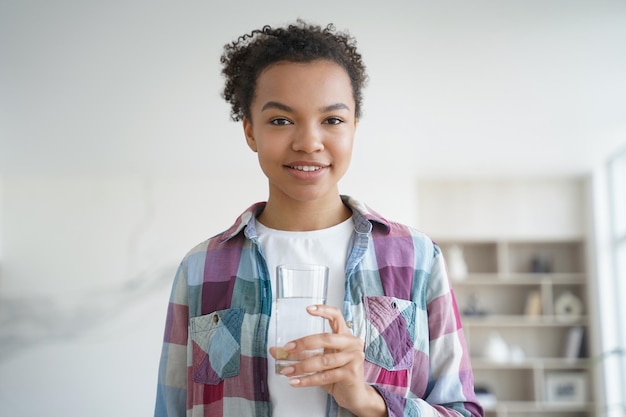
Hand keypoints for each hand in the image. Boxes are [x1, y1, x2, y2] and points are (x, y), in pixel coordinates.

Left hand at [269, 305, 387, 416]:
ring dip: (301, 366)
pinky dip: (307, 380)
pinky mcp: (351, 374)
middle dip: (303, 344)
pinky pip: (325, 376)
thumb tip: (277, 350)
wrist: (355, 395)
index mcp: (345, 335)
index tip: (308, 309)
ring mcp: (353, 358)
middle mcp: (352, 343)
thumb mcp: (320, 361)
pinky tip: (295, 381)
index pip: (336, 316)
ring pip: (323, 360)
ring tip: (287, 370)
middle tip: (286, 348)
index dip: (323, 311)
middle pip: (325, 338)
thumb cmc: (338, 375)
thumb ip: (302, 353)